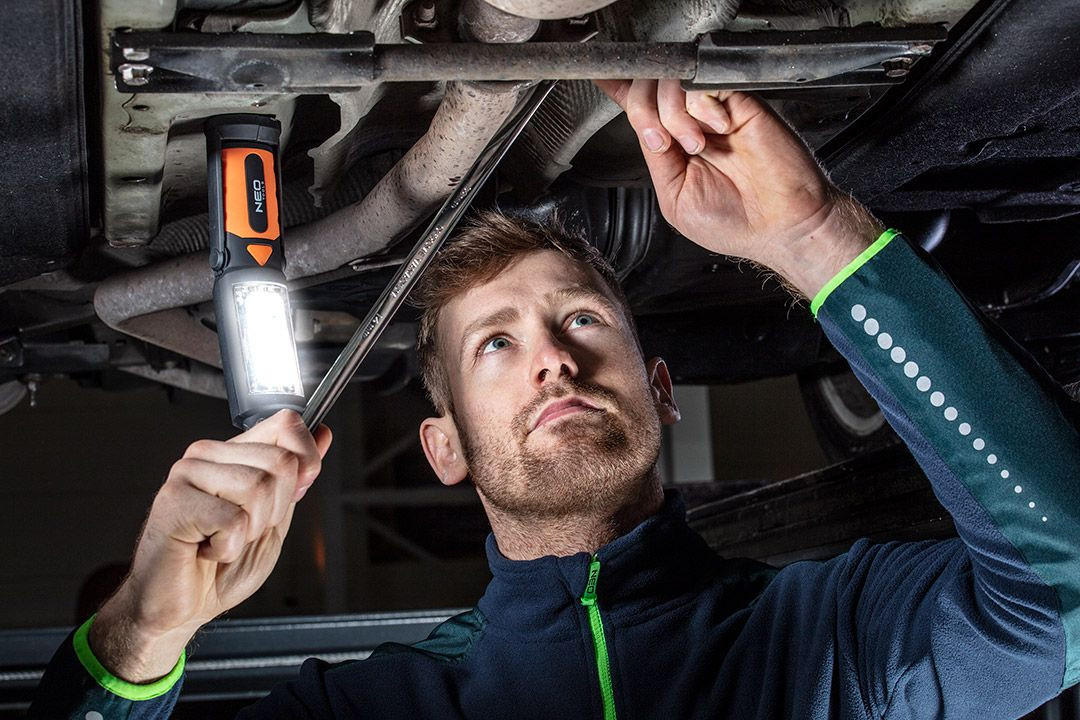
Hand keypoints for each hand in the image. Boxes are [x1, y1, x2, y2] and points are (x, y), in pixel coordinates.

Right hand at [90, 410, 331, 681]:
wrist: (180, 607)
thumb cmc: (220, 568)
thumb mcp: (274, 519)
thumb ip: (296, 477)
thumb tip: (323, 433)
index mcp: (233, 453)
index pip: (286, 424)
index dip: (307, 459)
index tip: (295, 492)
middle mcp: (207, 455)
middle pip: (280, 462)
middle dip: (276, 510)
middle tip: (243, 531)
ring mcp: (187, 474)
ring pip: (259, 488)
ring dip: (251, 530)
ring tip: (223, 540)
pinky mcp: (174, 501)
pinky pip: (233, 520)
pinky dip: (228, 547)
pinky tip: (206, 550)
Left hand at [594, 79, 881, 296]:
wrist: (784, 225)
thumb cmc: (736, 223)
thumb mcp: (676, 198)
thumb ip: (657, 159)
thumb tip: (643, 128)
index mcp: (672, 149)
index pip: (639, 110)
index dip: (619, 92)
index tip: (603, 79)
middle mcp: (690, 125)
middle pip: (648, 90)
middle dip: (645, 113)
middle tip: (665, 143)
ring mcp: (713, 112)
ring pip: (672, 84)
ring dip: (675, 117)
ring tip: (701, 145)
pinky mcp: (739, 102)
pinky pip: (705, 83)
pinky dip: (702, 106)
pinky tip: (719, 128)